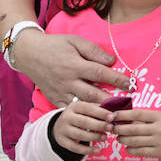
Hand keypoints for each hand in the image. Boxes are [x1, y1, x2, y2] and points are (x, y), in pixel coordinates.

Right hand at [12, 29, 130, 107]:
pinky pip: (70, 110)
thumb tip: (112, 61)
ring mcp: (60, 92)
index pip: (100, 74)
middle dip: (112, 100)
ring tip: (115, 115)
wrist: (28, 53)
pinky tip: (95, 119)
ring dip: (99, 111)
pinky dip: (82, 115)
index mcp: (74, 65)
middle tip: (127, 105)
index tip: (131, 85)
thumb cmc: (54, 45)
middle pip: (93, 93)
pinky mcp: (54, 99)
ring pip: (82, 105)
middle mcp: (67, 81)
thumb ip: (93, 51)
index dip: (117, 80)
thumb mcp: (75, 42)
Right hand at [52, 99, 122, 155]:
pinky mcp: (62, 141)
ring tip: (105, 138)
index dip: (101, 113)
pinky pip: (75, 148)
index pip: (88, 108)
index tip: (112, 117)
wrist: (60, 126)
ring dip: (94, 137)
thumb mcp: (86, 109)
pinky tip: (98, 150)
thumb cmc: (80, 116)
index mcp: (74, 106)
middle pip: (83, 122)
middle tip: (111, 128)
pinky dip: (87, 150)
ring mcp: (63, 130)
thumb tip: (116, 110)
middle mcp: (66, 117)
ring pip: (80, 135)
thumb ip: (99, 109)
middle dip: (99, 125)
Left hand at [112, 110, 160, 159]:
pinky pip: (139, 151)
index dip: (123, 114)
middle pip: (132, 129)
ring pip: (133, 141)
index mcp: (160, 117)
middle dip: (118, 128)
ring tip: (118, 137)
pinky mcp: (158, 152)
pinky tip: (127, 146)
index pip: (137, 114)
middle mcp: (159, 129)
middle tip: (111, 128)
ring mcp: (158, 141)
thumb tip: (125, 119)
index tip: (113, 115)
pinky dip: (129, 149)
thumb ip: (146, 118)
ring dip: (122, 139)